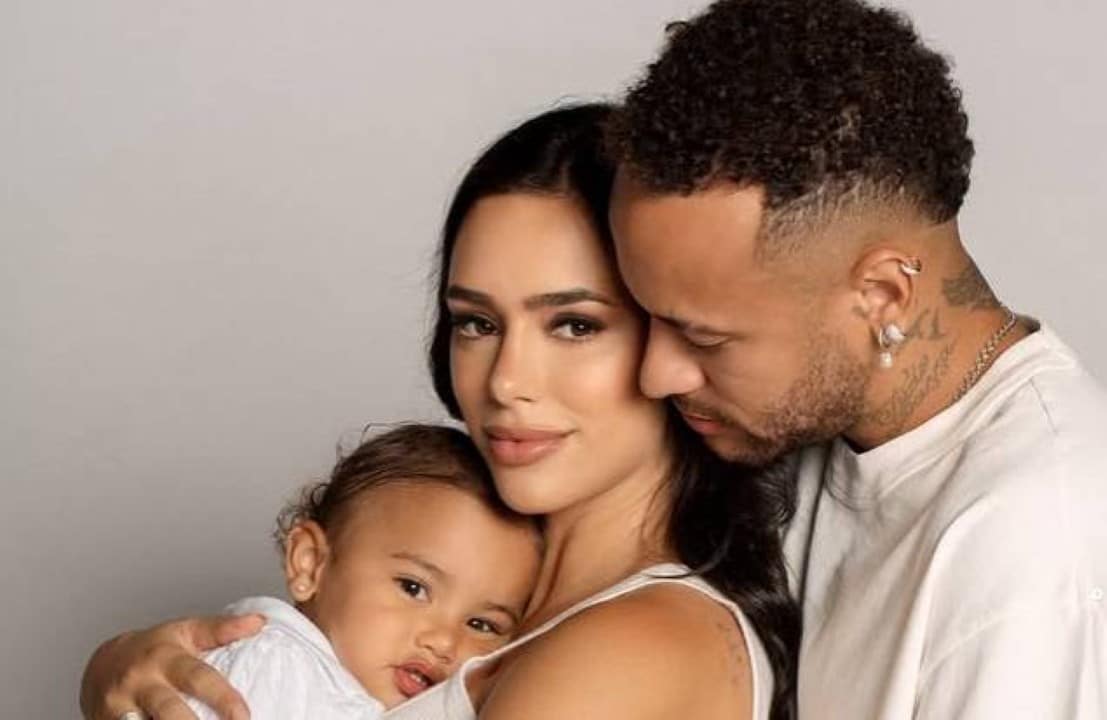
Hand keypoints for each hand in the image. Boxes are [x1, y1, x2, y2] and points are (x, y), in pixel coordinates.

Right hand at [79, 614, 264, 719]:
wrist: (102, 663)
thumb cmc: (153, 648)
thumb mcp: (186, 632)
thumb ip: (221, 629)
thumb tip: (260, 622)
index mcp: (166, 658)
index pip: (199, 678)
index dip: (223, 698)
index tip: (244, 716)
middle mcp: (141, 682)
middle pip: (169, 711)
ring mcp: (119, 707)